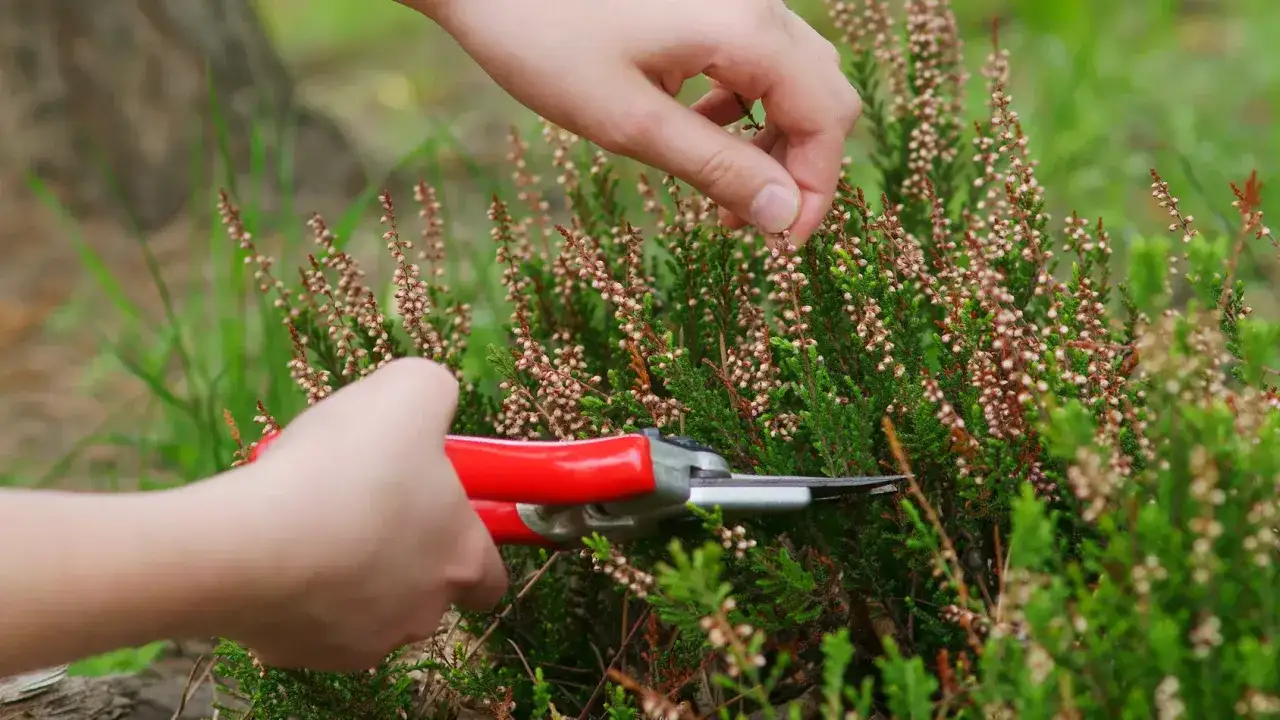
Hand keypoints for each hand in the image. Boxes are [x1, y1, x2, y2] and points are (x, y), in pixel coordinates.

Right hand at [226, 358, 507, 670]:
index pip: (491, 575)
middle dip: (399, 549)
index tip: (438, 506)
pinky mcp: (299, 656)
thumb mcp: (412, 390)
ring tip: (308, 519)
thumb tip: (434, 404)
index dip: (468, 537)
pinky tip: (273, 550)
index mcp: (463, 560)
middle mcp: (423, 614)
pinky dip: (295, 590)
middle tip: (360, 499)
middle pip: (423, 587)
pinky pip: (305, 620)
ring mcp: (361, 643)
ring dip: (345, 570)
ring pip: (363, 605)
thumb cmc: (345, 467)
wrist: (248, 543)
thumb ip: (437, 394)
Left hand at [411, 0, 860, 245]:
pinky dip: (743, 105)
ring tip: (719, 187)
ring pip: (792, 77)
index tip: (781, 245)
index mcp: (748, 29)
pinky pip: (755, 57)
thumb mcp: (630, 122)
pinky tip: (695, 127)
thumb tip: (782, 218)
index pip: (826, 118)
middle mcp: (755, 3)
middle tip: (749, 223)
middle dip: (797, 166)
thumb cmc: (545, 40)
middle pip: (822, 95)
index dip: (815, 188)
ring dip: (770, 138)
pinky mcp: (706, 1)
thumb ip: (715, 168)